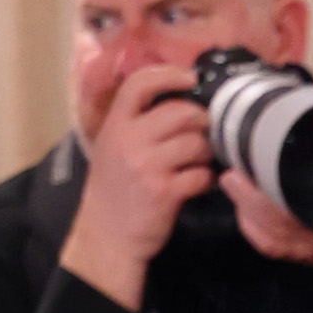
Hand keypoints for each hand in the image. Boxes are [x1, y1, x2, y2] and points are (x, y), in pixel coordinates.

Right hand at [59, 58, 215, 312]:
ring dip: (206, 151)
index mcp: (115, 125)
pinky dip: (206, 179)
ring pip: (195, 143)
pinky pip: (201, 175)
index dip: (169, 75)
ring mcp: (147, 166)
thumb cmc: (112, 191)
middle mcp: (129, 140)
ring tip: (201, 159)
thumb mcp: (111, 148)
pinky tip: (199, 183)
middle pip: (180, 112)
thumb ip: (134, 123)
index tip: (190, 78)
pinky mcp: (165, 192)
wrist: (106, 237)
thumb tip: (173, 99)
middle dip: (201, 120)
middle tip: (206, 129)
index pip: (139, 84)